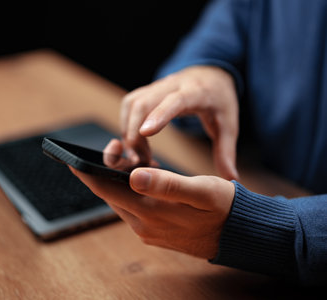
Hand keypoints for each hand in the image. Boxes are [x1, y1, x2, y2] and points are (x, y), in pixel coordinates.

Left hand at [69, 166, 234, 259]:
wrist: (238, 234)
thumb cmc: (224, 208)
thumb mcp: (202, 191)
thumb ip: (167, 185)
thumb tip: (133, 176)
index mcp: (150, 212)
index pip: (106, 190)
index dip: (87, 172)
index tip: (71, 158)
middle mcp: (143, 225)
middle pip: (110, 194)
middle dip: (105, 171)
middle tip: (114, 147)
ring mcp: (147, 230)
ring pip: (121, 200)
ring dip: (120, 180)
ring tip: (132, 159)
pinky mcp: (154, 232)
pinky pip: (133, 207)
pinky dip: (132, 191)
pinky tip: (143, 177)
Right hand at [121, 65, 238, 179]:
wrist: (210, 74)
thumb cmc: (219, 101)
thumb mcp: (228, 125)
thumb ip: (226, 152)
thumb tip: (231, 179)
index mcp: (196, 92)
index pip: (175, 100)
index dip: (159, 115)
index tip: (146, 133)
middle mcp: (173, 85)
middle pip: (144, 103)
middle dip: (134, 132)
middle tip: (140, 160)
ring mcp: (157, 86)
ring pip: (132, 104)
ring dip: (128, 131)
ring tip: (138, 155)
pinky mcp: (146, 90)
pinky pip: (129, 105)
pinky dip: (126, 124)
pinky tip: (135, 142)